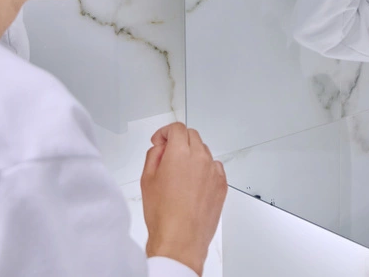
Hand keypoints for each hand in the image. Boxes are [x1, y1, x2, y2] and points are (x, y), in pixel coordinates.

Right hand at [141, 122, 227, 275]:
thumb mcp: (147, 179)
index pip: (177, 128)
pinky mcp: (222, 185)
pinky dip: (205, 169)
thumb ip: (154, 155)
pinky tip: (193, 184)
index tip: (160, 141)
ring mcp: (214, 171)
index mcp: (180, 153)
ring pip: (204, 151)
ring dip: (192, 155)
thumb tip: (161, 147)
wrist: (180, 240)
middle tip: (168, 155)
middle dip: (179, 141)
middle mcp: (200, 158)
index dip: (165, 132)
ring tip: (180, 174)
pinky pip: (214, 167)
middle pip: (192, 136)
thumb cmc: (163, 214)